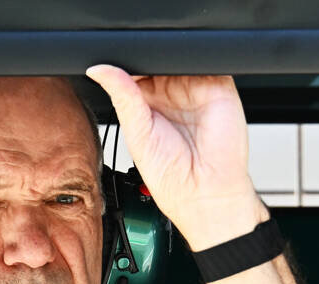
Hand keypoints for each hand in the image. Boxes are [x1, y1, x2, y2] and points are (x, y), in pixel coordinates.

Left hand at [85, 65, 268, 250]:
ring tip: (165, 71)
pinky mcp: (219, 86)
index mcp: (147, 106)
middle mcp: (172, 95)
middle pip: (156, 59)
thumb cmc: (172, 178)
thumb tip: (99, 70)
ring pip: (181, 55)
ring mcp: (196, 89)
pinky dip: (197, 57)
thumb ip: (122, 97)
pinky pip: (209, 60)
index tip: (115, 59)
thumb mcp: (137, 134)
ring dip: (171, 54)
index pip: (134, 72)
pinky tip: (187, 71)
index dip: (125, 62)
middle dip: (148, 55)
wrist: (206, 193)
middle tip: (142, 64)